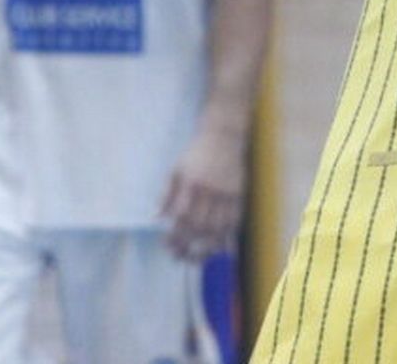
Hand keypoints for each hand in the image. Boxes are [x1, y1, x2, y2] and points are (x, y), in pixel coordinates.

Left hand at [161, 124, 244, 262]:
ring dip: (208, 247)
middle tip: (179, 258)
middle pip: (199, 226)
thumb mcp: (176, 169)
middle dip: (189, 245)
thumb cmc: (197, 153)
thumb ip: (166, 193)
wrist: (224, 136)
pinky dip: (228, 237)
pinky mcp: (239, 195)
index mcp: (192, 183)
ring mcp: (227, 194)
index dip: (174, 234)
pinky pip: (235, 222)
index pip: (181, 216)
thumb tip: (156, 217)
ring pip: (218, 227)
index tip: (168, 246)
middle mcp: (210, 190)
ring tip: (198, 259)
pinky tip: (221, 249)